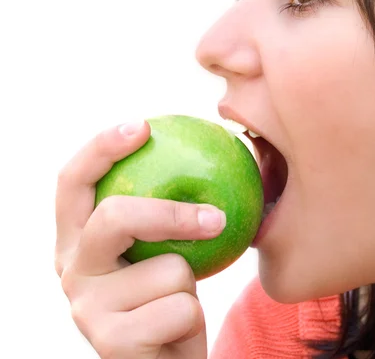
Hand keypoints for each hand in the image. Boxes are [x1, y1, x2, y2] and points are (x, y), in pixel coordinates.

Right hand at [54, 121, 224, 358]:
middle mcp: (71, 271)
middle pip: (114, 217)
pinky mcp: (112, 343)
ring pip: (169, 269)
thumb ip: (169, 217)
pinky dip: (194, 318)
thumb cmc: (169, 298)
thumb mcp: (164, 251)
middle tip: (214, 217)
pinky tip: (175, 333)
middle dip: (171, 215)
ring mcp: (87, 309)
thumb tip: (215, 160)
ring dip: (191, 285)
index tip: (142, 126)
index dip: (100, 148)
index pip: (72, 184)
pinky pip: (182, 308)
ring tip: (176, 303)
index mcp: (76, 242)